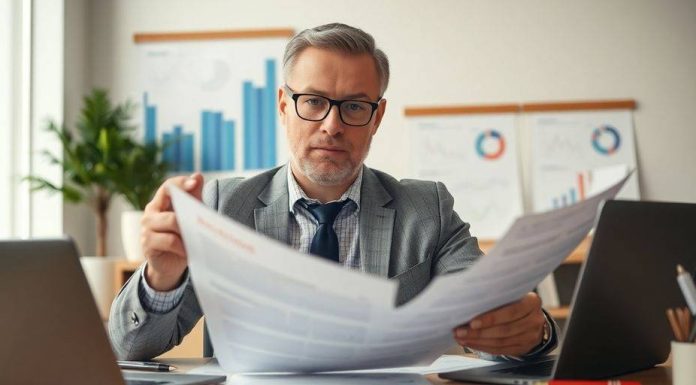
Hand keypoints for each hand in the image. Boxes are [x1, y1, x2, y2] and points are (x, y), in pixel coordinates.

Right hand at [141, 173, 203, 290]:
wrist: (170, 266)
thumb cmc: (181, 238)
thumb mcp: (190, 217)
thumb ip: (193, 197)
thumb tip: (198, 175)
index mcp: (160, 203)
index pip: (167, 187)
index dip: (180, 183)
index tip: (194, 183)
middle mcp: (150, 213)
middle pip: (170, 203)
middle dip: (188, 209)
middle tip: (202, 218)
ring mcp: (147, 228)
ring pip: (171, 221)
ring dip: (187, 230)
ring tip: (197, 238)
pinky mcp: (147, 244)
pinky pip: (170, 240)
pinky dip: (183, 246)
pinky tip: (189, 251)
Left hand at [453, 292, 545, 356]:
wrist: (532, 317)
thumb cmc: (515, 301)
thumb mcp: (512, 294)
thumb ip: (497, 297)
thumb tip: (468, 302)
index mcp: (532, 302)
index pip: (511, 312)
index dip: (490, 318)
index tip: (471, 322)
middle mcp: (535, 320)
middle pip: (504, 329)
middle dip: (479, 332)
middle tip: (460, 332)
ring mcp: (531, 336)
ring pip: (502, 342)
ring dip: (478, 341)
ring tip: (462, 338)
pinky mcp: (524, 348)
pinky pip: (502, 350)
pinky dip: (484, 347)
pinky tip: (472, 344)